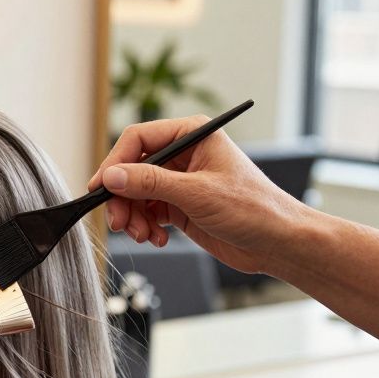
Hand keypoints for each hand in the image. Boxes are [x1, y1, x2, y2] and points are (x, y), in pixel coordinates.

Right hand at [89, 115, 313, 274]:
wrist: (277, 243)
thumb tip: (112, 176)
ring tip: (144, 235)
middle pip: (132, 169)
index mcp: (192, 134)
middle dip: (123, 198)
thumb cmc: (253, 208)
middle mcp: (183, 154)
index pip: (138, 140)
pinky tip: (158, 239)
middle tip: (120, 222)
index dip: (115, 163)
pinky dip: (145, 227)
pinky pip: (146, 212)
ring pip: (135, 194)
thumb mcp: (197, 193)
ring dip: (132, 217)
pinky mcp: (179, 205)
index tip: (100, 187)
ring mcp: (180, 181)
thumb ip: (151, 183)